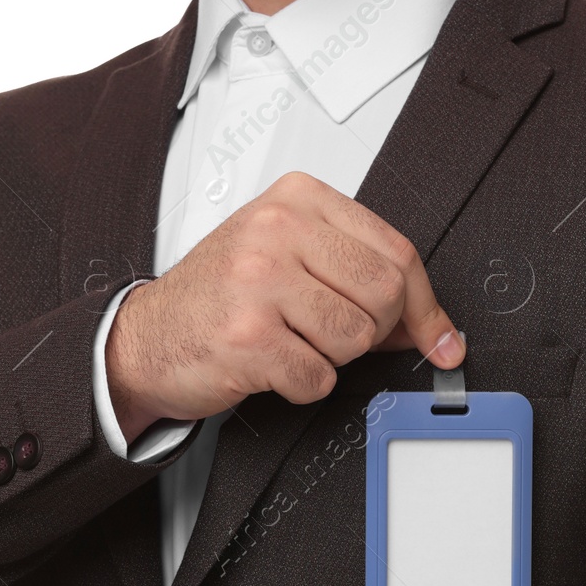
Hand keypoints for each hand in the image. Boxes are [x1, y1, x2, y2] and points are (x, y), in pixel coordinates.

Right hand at [105, 171, 463, 440]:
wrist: (145, 338)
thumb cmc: (219, 298)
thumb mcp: (289, 261)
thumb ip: (359, 279)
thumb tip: (435, 328)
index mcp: (296, 200)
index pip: (397, 251)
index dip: (425, 306)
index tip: (439, 338)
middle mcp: (276, 231)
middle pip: (385, 294)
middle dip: (373, 332)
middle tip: (333, 334)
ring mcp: (259, 281)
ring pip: (355, 338)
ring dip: (331, 358)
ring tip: (290, 341)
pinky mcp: (247, 336)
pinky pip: (318, 377)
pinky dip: (302, 385)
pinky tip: (271, 364)